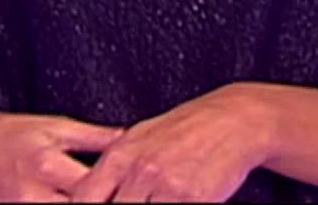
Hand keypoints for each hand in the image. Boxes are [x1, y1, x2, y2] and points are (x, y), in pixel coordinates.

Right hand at [0, 109, 124, 202]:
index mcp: (48, 165)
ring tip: (99, 202)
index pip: (93, 188)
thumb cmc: (12, 134)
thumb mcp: (56, 127)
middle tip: (127, 201)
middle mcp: (32, 194)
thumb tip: (134, 139)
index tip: (136, 191)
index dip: (118, 193)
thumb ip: (97, 137)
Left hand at [67, 84, 271, 201]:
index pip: (84, 199)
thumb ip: (113, 167)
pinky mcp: (194, 198)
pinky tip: (178, 204)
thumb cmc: (185, 129)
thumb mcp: (139, 138)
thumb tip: (87, 193)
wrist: (233, 120)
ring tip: (156, 204)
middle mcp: (140, 171)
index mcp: (120, 156)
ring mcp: (167, 186)